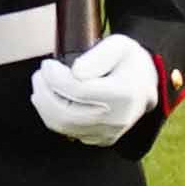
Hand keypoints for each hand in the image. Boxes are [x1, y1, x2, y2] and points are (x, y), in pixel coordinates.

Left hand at [25, 33, 161, 146]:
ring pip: (63, 126)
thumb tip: (75, 72)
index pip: (78, 90)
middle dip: (44, 92)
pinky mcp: (102, 140)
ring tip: (41, 85)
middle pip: (66, 113)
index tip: (47, 64)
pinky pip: (68, 132)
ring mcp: (109, 133)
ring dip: (44, 105)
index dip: (55, 77)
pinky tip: (52, 98)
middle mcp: (117, 119)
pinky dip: (53, 115)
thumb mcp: (120, 45)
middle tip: (39, 75)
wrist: (145, 84)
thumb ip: (98, 55)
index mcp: (123, 95)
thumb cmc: (129, 61)